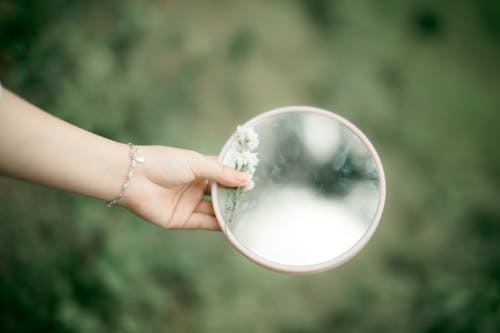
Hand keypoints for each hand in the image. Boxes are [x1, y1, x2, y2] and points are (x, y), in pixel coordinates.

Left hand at [120, 145, 248, 230]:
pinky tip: (234, 224)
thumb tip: (248, 180)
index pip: (224, 173)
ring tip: (250, 214)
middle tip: (258, 200)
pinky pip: (205, 223)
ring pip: (215, 210)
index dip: (238, 178)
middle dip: (236, 197)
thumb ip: (222, 174)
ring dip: (229, 212)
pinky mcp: (182, 220)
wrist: (133, 178)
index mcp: (199, 169)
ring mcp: (189, 204)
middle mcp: (195, 186)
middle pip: (221, 194)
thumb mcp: (197, 164)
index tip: (257, 182)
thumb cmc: (164, 163)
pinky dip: (219, 225)